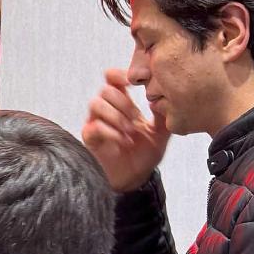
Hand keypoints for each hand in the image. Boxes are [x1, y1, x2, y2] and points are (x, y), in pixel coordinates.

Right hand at [81, 68, 169, 192]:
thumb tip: (162, 98)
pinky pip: (94, 126)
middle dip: (123, 103)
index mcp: (122, 103)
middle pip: (106, 90)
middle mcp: (107, 110)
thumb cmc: (145, 154)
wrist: (135, 178)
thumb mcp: (161, 133)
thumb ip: (163, 116)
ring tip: (129, 132)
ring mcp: (96, 122)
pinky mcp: (90, 138)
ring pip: (97, 104)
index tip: (133, 82)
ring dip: (116, 116)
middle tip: (137, 119)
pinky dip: (110, 132)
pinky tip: (122, 141)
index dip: (120, 75)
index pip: (114, 79)